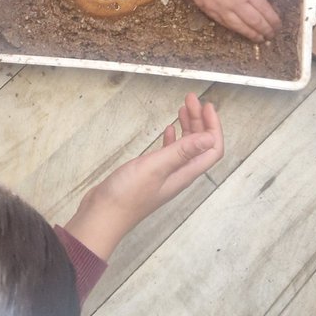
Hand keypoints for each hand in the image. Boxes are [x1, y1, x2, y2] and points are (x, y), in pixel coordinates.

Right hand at [64, 93, 223, 258]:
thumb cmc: (127, 195)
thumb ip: (182, 151)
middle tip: (191, 99)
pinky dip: (172, 138)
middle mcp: (179, 174)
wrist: (102, 215)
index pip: (211, 149)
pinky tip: (168, 129)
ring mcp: (165, 174)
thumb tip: (210, 138)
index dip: (213, 127)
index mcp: (184, 173)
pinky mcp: (151, 174)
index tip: (207, 106)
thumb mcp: (156, 167)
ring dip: (188, 126)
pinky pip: (169, 152)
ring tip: (183, 107)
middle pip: (199, 144)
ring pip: (185, 146)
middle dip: (199, 120)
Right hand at [178, 0, 281, 41]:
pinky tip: (237, 30)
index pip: (264, 10)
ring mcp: (220, 8)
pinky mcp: (207, 8)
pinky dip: (233, 29)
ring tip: (257, 38)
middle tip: (270, 36)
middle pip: (253, 21)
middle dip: (264, 30)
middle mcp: (235, 3)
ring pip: (238, 26)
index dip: (272, 20)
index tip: (278, 26)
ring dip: (250, 34)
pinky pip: (223, 22)